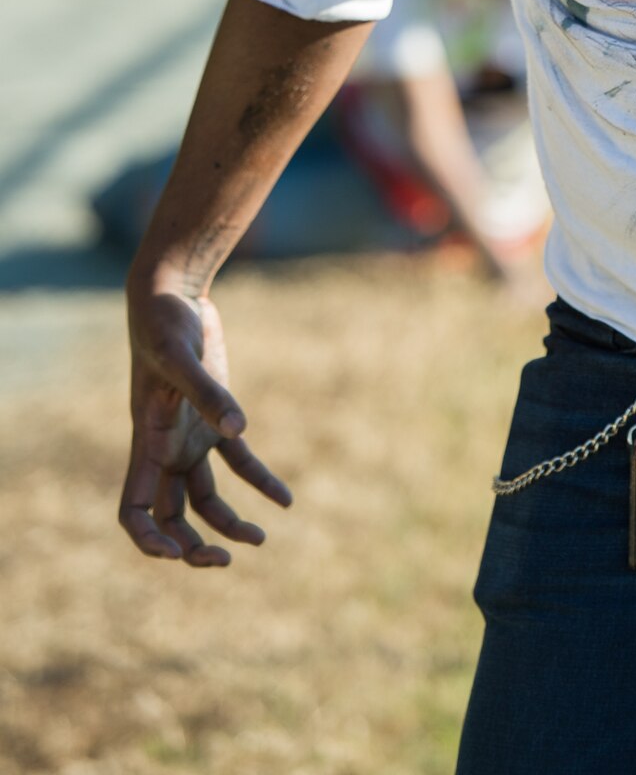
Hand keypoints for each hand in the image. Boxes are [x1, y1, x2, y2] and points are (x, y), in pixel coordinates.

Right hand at [119, 286, 291, 566]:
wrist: (172, 292)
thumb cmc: (166, 322)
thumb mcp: (183, 356)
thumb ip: (209, 394)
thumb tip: (239, 432)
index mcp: (146, 442)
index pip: (134, 510)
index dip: (148, 539)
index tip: (176, 553)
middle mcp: (164, 448)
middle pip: (171, 516)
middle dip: (192, 546)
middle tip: (225, 560)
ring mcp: (189, 436)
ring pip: (202, 499)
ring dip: (226, 523)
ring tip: (260, 539)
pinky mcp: (214, 419)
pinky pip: (236, 463)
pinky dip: (258, 481)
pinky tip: (285, 499)